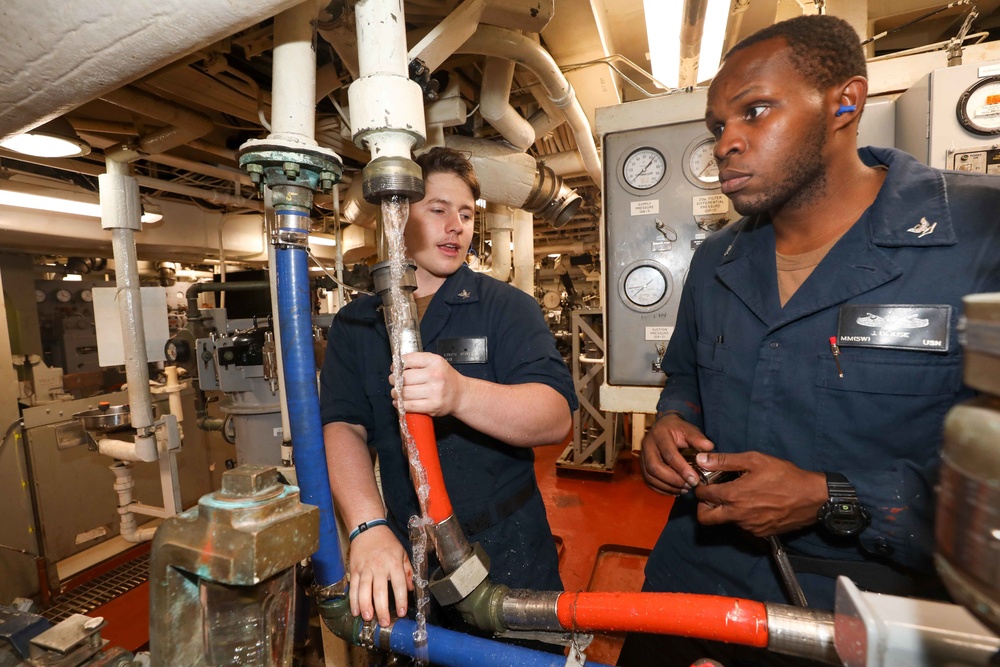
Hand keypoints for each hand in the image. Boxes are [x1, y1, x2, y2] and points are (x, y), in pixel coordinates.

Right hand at [348, 525, 413, 626]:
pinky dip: (353, 600)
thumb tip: (412, 588)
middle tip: (384, 622)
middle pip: (380, 591)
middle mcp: (379, 567)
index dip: (401, 600)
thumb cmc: (387, 542)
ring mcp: (365, 569)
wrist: (367, 529)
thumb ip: (407, 570)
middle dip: (382, 608)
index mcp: (394, 563)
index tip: (402, 612)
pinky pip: (353, 587)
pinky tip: (355, 610)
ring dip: (365, 606)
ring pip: (364, 590)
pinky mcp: (354, 570)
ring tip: (368, 618)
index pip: (399, 584)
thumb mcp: (402, 552)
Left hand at [389, 352, 467, 416]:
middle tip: (394, 381)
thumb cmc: (445, 378)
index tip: (395, 369)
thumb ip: (418, 361)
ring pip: (405, 393)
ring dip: (396, 393)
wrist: (460, 395)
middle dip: (395, 380)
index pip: (408, 360)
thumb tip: (396, 366)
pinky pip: (409, 406)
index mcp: (435, 362)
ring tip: (397, 392)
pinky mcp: (432, 406)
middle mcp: (435, 376)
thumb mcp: (436, 363)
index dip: (397, 365)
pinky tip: (400, 402)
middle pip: (404, 378)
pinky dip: (400, 404)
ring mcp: (434, 392)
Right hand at [640, 413, 714, 494]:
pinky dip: (661, 489)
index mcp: (659, 435)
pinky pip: (648, 481)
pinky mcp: (642, 465)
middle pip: (655, 467)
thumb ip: (698, 439)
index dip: (682, 469)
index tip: (695, 479)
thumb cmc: (678, 430)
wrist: (663, 427)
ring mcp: (642, 456)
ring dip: (667, 487)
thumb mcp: (689, 430)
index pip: (669, 454)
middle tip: (688, 486)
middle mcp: (647, 445)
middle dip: (673, 480)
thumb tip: (709, 447)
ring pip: (650, 477)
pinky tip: (675, 491)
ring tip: (684, 490)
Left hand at [693, 451, 827, 537]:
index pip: (701, 496)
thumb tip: (701, 460)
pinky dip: (742, 517)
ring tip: (740, 495)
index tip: (707, 481)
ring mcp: (748, 527)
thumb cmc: (784, 475)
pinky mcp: (760, 534)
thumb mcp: (754, 460)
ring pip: (725, 522)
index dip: (701, 487)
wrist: (812, 498)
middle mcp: (736, 515)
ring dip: (725, 510)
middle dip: (703, 506)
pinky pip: (743, 527)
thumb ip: (724, 461)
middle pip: (704, 518)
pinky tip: (754, 504)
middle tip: (713, 495)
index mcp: (732, 495)